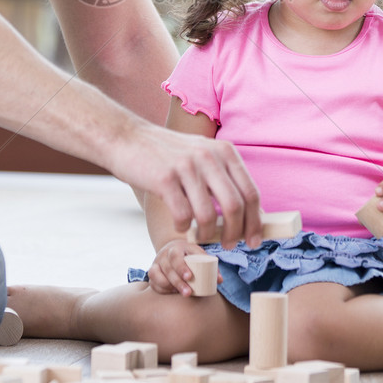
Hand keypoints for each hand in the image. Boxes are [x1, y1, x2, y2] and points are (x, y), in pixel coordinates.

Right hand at [109, 122, 261, 249]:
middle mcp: (209, 156)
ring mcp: (186, 166)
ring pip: (208, 215)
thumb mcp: (202, 155)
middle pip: (235, 206)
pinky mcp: (164, 179)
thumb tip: (251, 212)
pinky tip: (179, 224)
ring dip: (207, 234)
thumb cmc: (167, 154)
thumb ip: (224, 178)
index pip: (250, 192)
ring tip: (200, 237)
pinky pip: (183, 215)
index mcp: (224, 151)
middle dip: (235, 233)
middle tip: (228, 245)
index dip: (255, 221)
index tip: (253, 240)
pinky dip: (183, 227)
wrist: (127, 138)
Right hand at [147, 240, 219, 295]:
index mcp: (176, 248)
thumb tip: (219, 280)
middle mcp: (164, 255)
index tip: (189, 277)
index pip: (176, 256)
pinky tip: (171, 292)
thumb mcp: (199, 255)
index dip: (181, 267)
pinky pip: (152, 282)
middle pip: (167, 268)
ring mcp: (156, 263)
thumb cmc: (190, 254)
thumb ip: (211, 266)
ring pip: (155, 275)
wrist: (174, 249)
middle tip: (188, 293)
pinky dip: (161, 289)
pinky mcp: (152, 272)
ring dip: (168, 286)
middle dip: (177, 282)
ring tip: (180, 293)